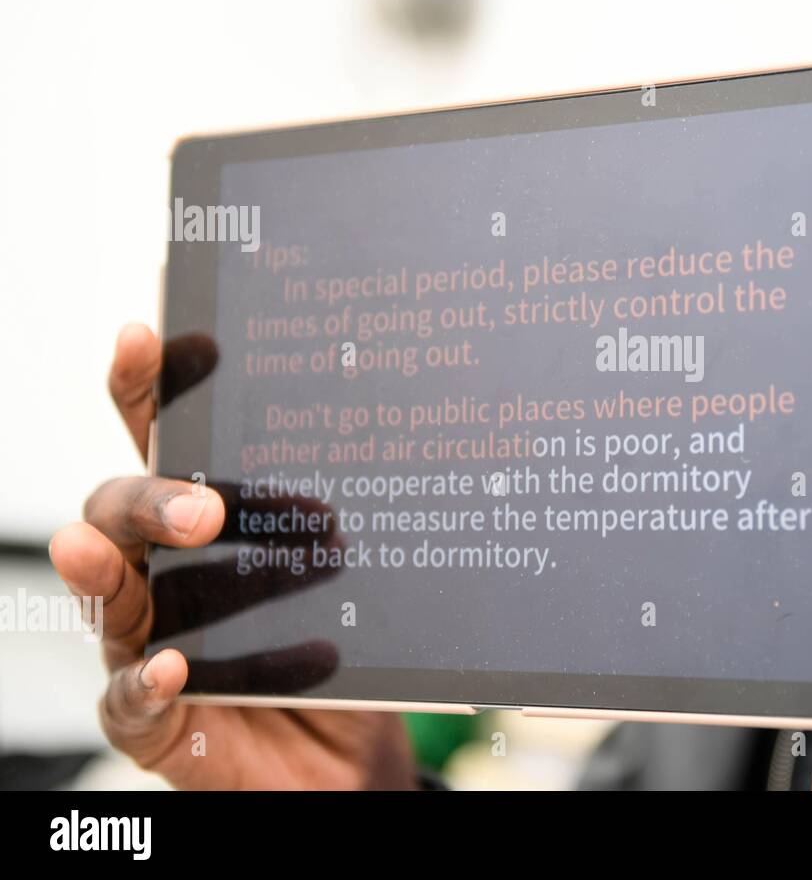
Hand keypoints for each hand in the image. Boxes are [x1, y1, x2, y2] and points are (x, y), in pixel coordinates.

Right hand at [48, 324, 415, 789]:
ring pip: (109, 600)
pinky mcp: (159, 722)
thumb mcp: (366, 584)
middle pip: (121, 513)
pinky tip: (170, 666)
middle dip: (147, 499)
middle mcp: (169, 576)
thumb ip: (368, 526)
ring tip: (109, 557)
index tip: (148, 337)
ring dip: (108, 574)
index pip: (167, 444)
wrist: (352, 758)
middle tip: (201, 508)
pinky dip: (142, 682)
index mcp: (212, 525)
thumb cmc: (349, 657)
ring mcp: (152, 646)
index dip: (147, 389)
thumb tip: (420, 435)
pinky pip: (130, 700)